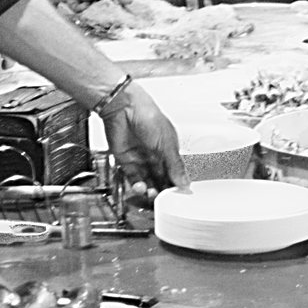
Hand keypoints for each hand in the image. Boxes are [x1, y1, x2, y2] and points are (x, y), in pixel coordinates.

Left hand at [54, 0, 126, 7]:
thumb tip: (129, 2)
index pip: (111, 0)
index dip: (115, 7)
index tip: (119, 13)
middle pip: (100, 7)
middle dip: (104, 12)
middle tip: (108, 15)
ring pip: (90, 10)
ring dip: (93, 12)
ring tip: (97, 12)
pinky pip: (77, 9)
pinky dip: (82, 9)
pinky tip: (86, 5)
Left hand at [101, 82, 184, 196]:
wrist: (123, 108)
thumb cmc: (147, 115)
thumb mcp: (167, 143)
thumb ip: (175, 165)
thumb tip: (184, 182)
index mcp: (168, 149)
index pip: (174, 173)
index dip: (176, 185)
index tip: (178, 195)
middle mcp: (154, 155)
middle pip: (160, 180)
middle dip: (163, 191)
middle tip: (164, 199)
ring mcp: (140, 159)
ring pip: (147, 182)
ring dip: (150, 191)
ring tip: (152, 194)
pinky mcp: (125, 161)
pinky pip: (133, 179)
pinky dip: (137, 186)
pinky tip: (141, 187)